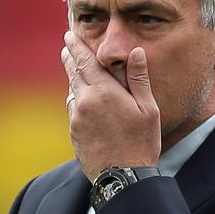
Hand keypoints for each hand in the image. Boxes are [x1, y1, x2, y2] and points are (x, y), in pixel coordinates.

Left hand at [61, 31, 160, 181]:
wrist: (123, 178)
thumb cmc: (141, 143)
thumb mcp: (148, 109)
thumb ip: (138, 79)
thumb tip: (134, 51)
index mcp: (104, 93)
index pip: (85, 61)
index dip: (76, 47)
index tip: (68, 35)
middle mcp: (85, 103)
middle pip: (74, 74)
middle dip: (70, 58)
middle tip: (66, 47)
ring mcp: (77, 120)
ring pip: (73, 93)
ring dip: (74, 80)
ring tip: (76, 72)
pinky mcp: (74, 134)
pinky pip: (73, 111)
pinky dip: (77, 101)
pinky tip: (83, 102)